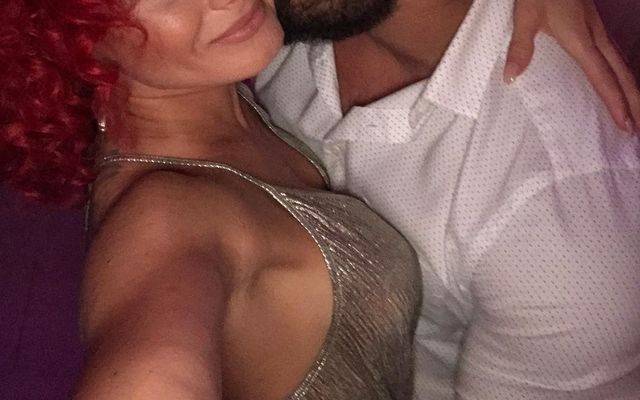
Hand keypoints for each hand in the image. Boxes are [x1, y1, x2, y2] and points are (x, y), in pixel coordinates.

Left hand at [505, 0, 639, 132]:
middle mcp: (596, 37)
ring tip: (637, 110)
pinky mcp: (594, 24)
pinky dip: (622, 72)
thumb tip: (511, 77)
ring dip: (631, 88)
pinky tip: (621, 79)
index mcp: (581, 40)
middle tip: (638, 129)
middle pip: (621, 74)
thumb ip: (520, 47)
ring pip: (622, 63)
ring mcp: (598, 30)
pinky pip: (615, 54)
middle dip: (633, 102)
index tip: (625, 124)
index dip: (615, 102)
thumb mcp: (525, 16)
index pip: (603, 78)